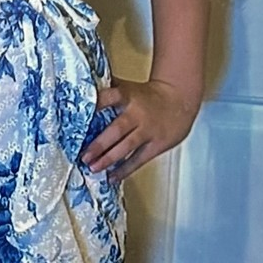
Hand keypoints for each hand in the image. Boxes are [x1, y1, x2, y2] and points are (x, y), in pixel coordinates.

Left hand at [81, 76, 200, 183]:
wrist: (180, 99)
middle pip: (117, 129)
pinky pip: (139, 159)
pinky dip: (125, 169)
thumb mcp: (129, 87)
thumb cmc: (148, 95)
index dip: (96, 104)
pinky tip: (112, 177)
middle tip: (84, 156)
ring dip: (109, 159)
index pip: (110, 97)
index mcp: (128, 95)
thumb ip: (109, 88)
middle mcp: (137, 113)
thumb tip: (83, 86)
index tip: (82, 114)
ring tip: (94, 168)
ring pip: (127, 146)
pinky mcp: (157, 144)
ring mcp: (148, 130)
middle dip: (99, 144)